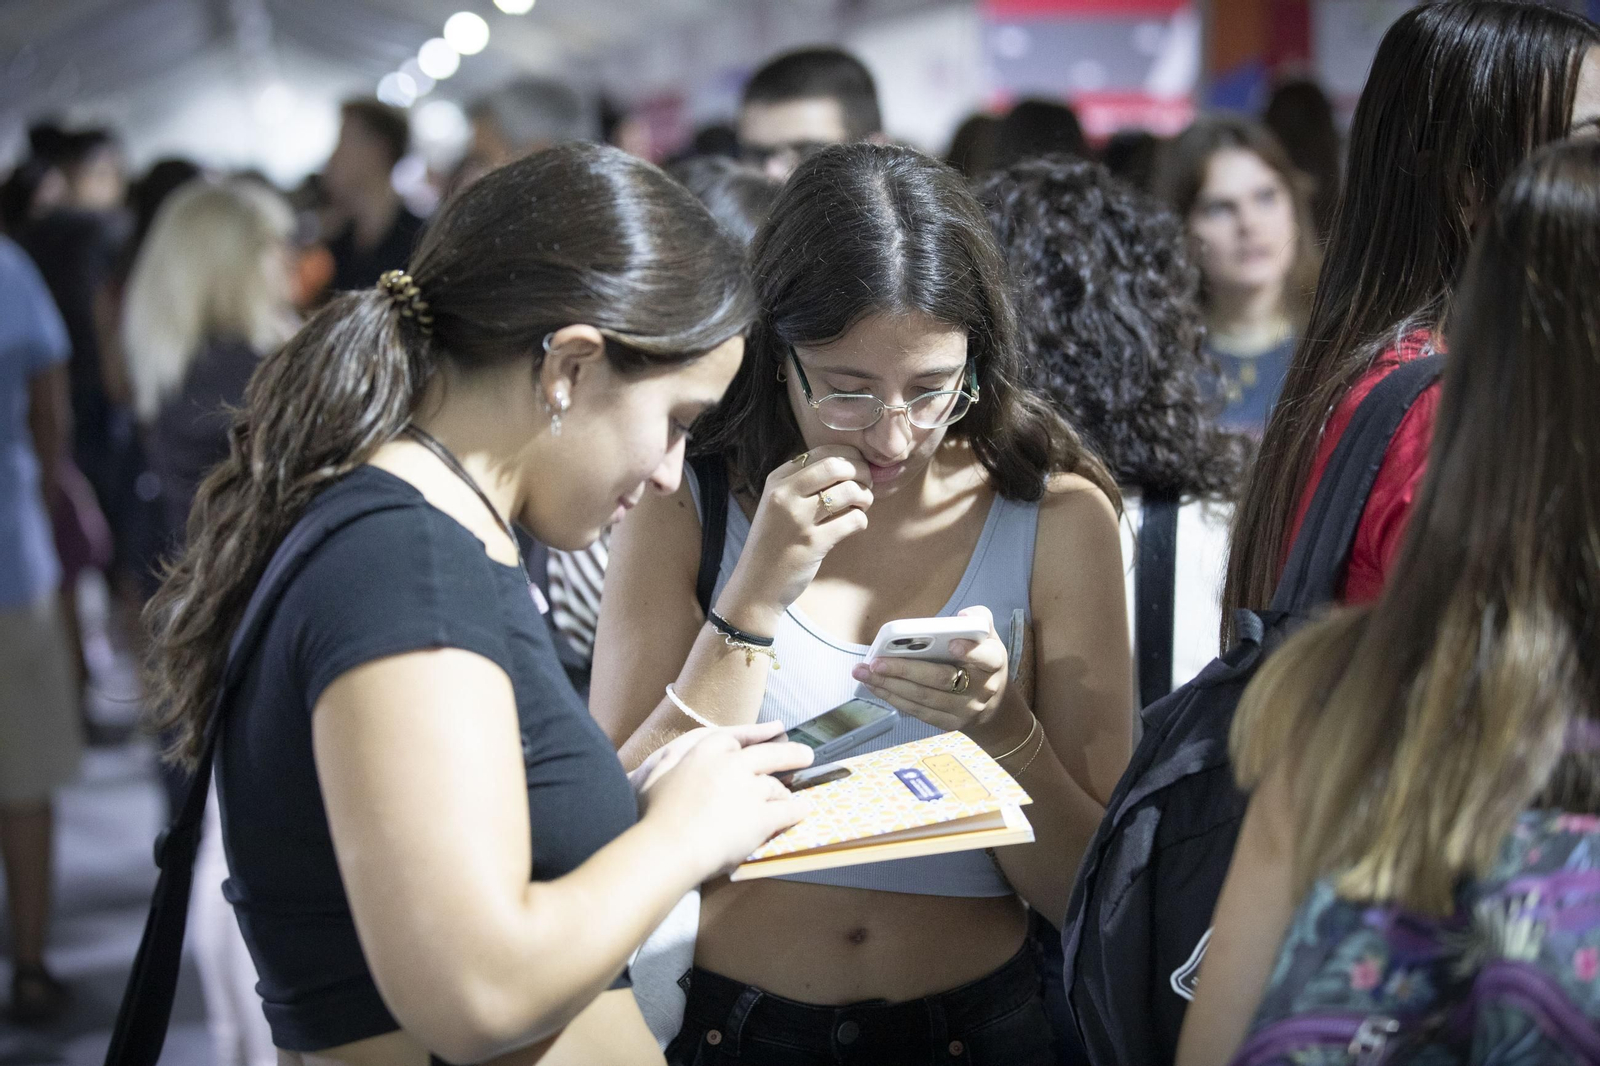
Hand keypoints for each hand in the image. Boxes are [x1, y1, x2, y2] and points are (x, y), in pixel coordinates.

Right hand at [638, 728, 813, 877]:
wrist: (668, 846)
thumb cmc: (654, 815)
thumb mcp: (656, 775)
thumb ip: (672, 763)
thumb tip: (673, 757)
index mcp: (705, 752)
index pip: (737, 738)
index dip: (757, 736)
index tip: (773, 732)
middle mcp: (732, 765)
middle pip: (771, 754)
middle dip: (791, 754)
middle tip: (806, 755)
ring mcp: (750, 790)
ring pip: (777, 787)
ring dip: (785, 793)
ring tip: (792, 797)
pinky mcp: (762, 817)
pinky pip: (787, 811)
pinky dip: (797, 811)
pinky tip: (803, 811)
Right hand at [716, 446, 872, 629]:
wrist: (755, 586)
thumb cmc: (772, 544)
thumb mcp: (777, 505)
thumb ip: (803, 484)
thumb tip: (847, 466)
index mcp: (777, 480)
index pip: (822, 452)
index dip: (849, 457)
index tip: (857, 470)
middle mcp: (785, 495)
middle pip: (837, 465)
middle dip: (862, 473)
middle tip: (866, 486)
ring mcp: (798, 519)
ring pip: (849, 491)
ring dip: (865, 497)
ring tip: (862, 506)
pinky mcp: (813, 543)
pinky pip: (853, 520)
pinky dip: (861, 521)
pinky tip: (854, 525)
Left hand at [851, 606, 1011, 734]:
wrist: (993, 706)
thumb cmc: (982, 662)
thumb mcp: (988, 638)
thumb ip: (978, 621)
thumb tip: (962, 617)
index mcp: (993, 663)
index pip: (986, 657)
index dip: (970, 651)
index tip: (951, 643)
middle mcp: (981, 689)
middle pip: (942, 680)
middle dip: (905, 670)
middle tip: (876, 662)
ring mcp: (964, 710)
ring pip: (924, 698)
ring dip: (890, 686)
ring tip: (864, 672)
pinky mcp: (948, 723)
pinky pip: (918, 711)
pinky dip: (894, 698)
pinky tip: (875, 686)